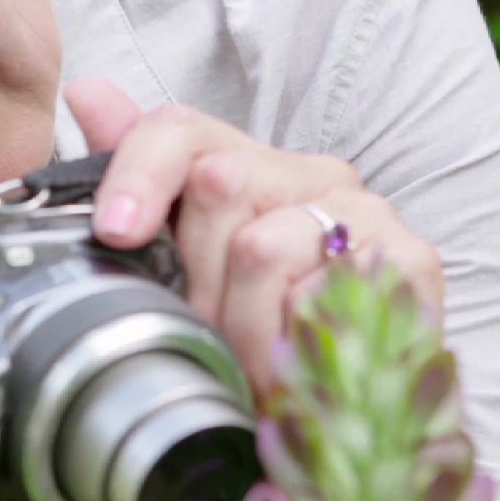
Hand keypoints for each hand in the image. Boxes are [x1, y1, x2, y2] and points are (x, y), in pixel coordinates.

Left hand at [63, 78, 444, 393]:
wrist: (351, 407)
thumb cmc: (258, 339)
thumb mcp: (184, 270)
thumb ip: (140, 181)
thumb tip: (87, 93)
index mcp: (250, 167)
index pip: (180, 129)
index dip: (138, 173)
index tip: (114, 232)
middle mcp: (311, 174)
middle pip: (217, 182)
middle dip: (191, 277)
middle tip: (204, 333)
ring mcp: (366, 211)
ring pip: (261, 245)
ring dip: (237, 327)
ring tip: (248, 366)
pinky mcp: (412, 260)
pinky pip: (321, 290)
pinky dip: (290, 343)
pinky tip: (296, 363)